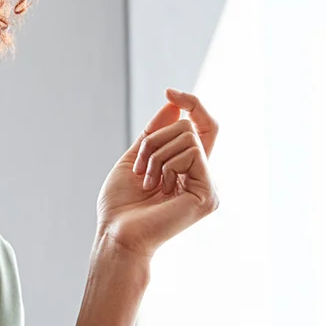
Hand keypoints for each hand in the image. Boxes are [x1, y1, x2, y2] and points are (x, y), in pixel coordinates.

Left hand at [96, 89, 218, 259]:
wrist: (117, 234)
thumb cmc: (122, 206)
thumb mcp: (136, 158)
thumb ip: (156, 133)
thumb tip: (175, 105)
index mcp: (187, 169)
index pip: (201, 127)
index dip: (192, 104)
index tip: (169, 91)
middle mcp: (201, 176)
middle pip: (191, 126)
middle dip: (156, 139)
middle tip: (141, 168)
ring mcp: (207, 186)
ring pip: (188, 135)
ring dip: (156, 154)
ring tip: (148, 183)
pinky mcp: (208, 194)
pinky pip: (191, 152)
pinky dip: (167, 165)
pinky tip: (160, 190)